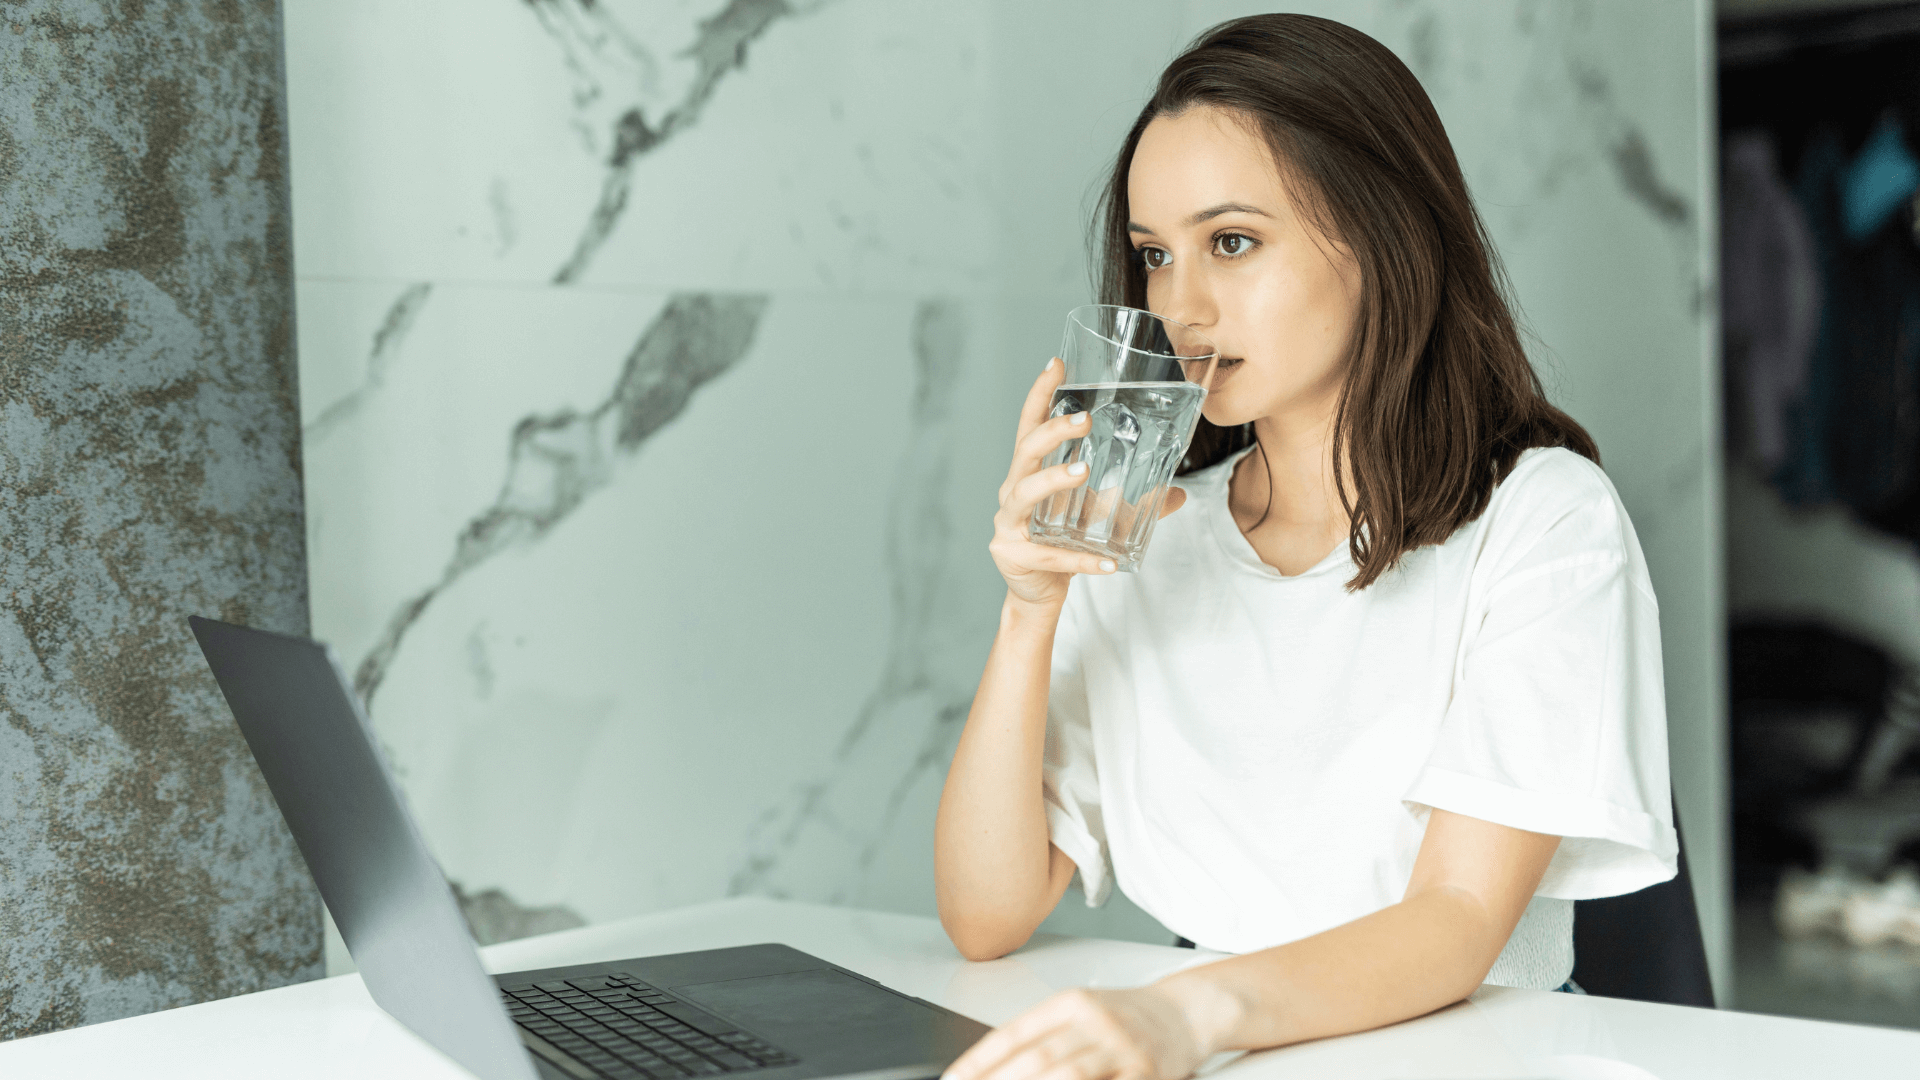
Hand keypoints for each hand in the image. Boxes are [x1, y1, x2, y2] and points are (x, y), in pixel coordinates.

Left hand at [943, 987, 1210, 1079]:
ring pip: (1070, 1075)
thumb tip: (989, 1067)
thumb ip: (1039, 1037)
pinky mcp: (1147, 1073)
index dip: (976, 1063)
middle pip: (1037, 1059)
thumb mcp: (1080, 1013)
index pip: (1011, 1035)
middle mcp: (1094, 1022)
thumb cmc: (1127, 1017)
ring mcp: (1123, 1048)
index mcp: (1069, 1004)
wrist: (1188, 1012)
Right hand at [991, 359, 1187, 609]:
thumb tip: (1180, 492)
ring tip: (1083, 471)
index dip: (1040, 394)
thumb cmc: (1062, 542)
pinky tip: (1108, 565)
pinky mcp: (1013, 554)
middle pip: (1025, 451)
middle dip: (1052, 431)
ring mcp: (1008, 523)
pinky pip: (1050, 554)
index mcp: (1029, 472)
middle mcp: (1013, 491)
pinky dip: (1081, 560)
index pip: (1029, 425)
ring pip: (1026, 493)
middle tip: (1083, 418)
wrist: (1038, 592)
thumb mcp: (1098, 516)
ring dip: (1055, 479)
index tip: (1056, 364)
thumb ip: (1133, 503)